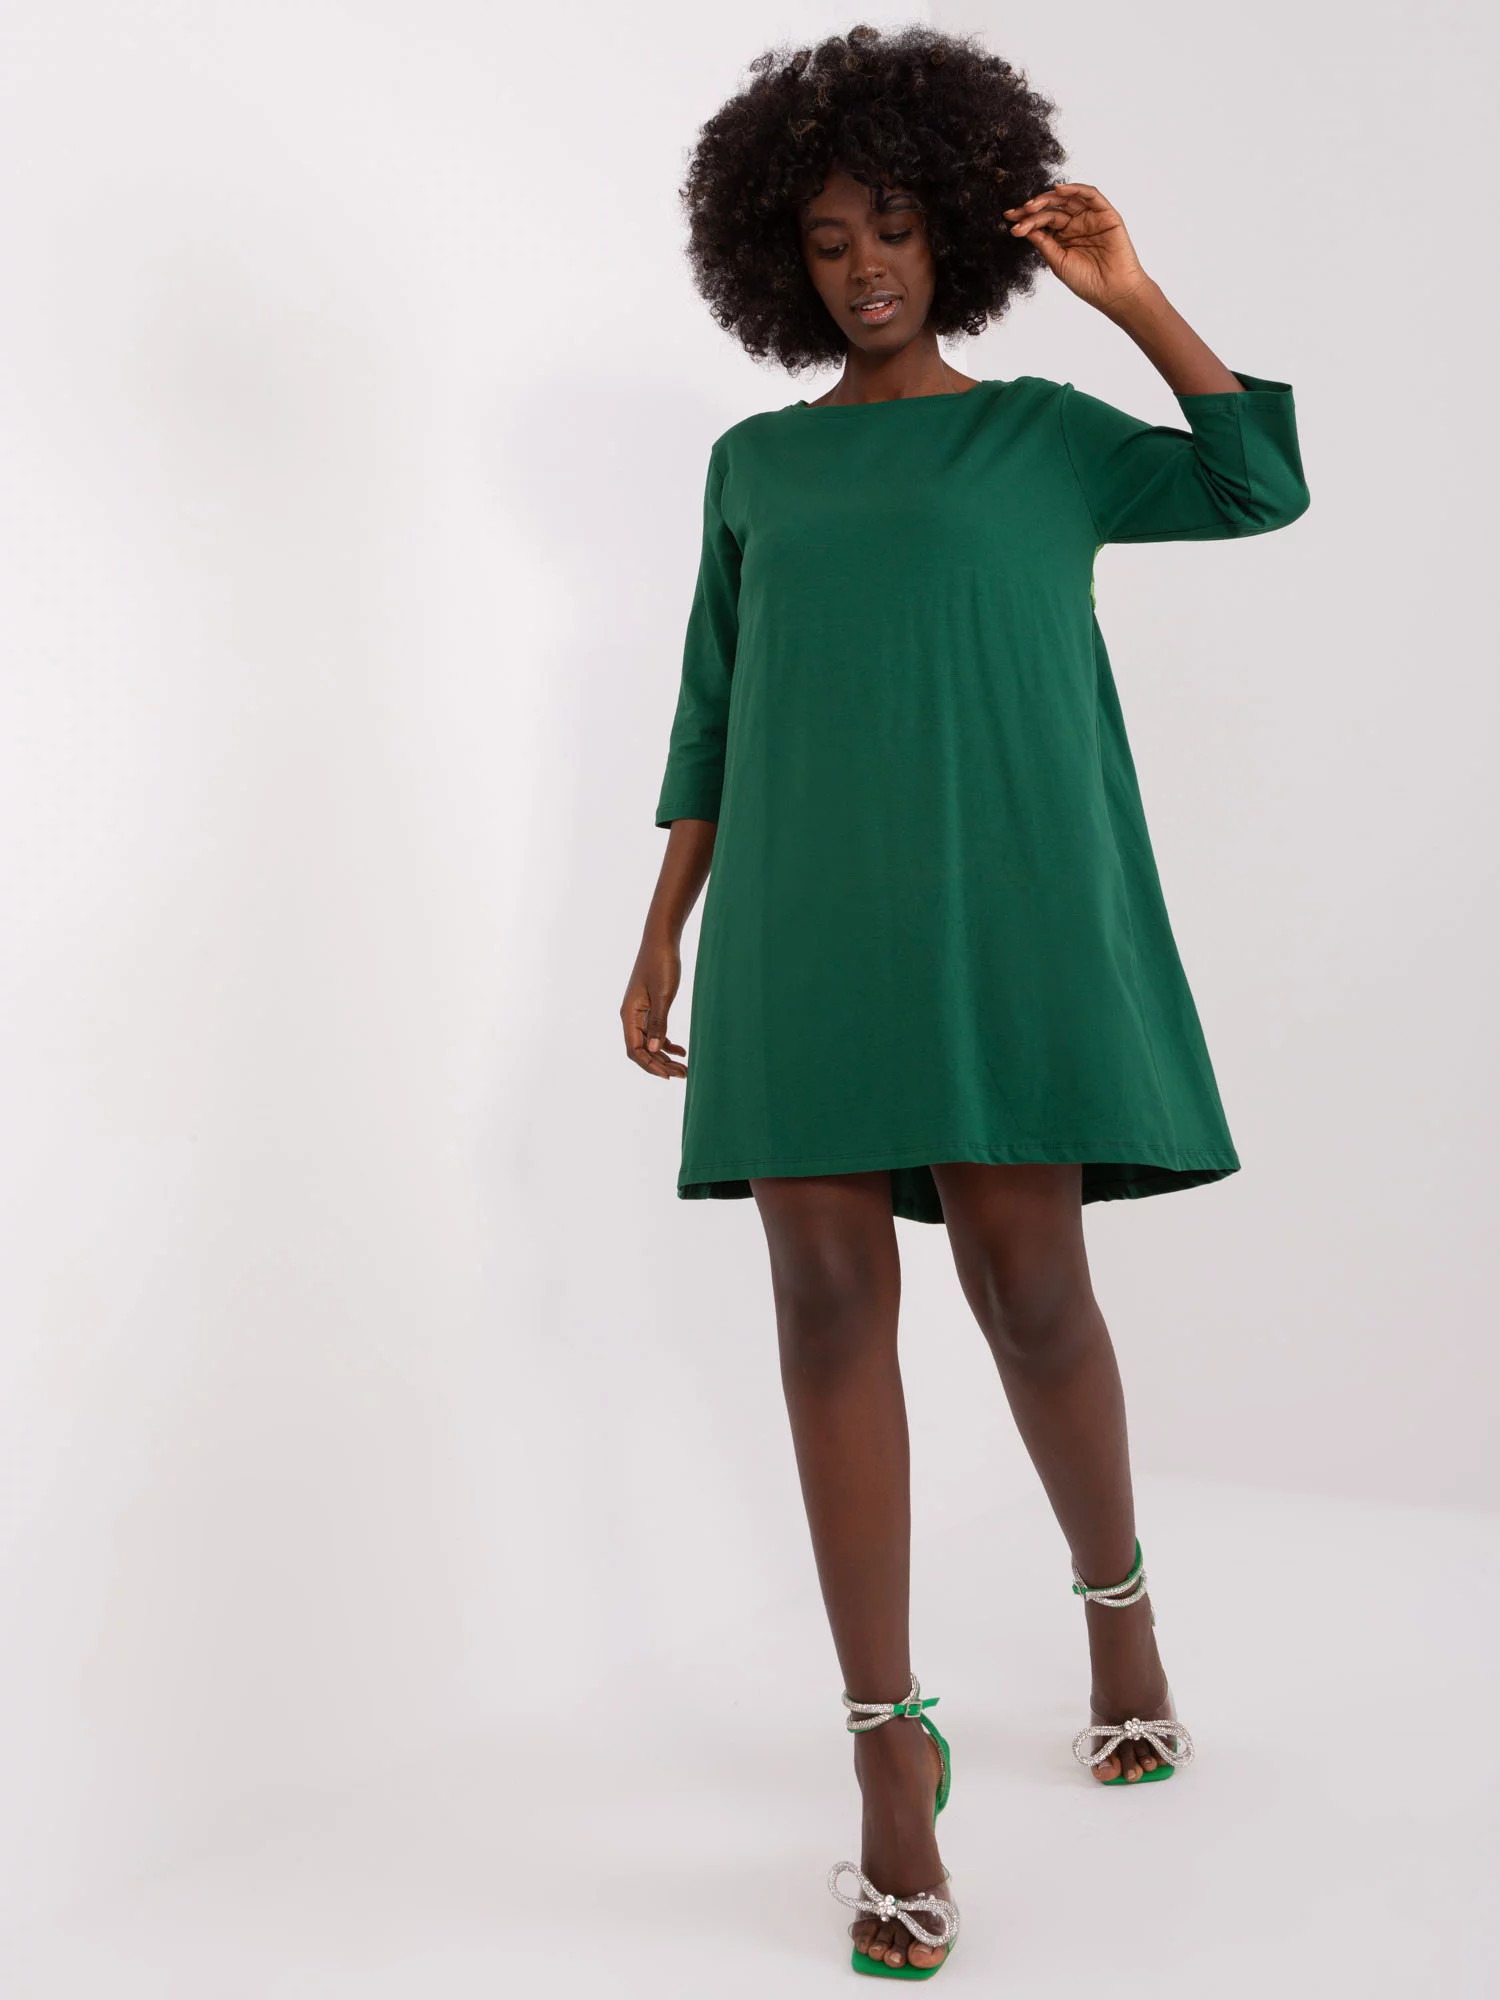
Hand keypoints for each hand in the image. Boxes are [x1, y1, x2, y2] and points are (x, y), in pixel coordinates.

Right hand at [622, 938, 686, 1078]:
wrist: (661, 940)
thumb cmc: (661, 964)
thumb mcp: (663, 995)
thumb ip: (658, 1023)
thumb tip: (652, 1050)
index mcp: (629, 1014)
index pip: (635, 1050)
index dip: (650, 1065)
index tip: (668, 1075)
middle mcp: (631, 1016)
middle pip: (642, 1050)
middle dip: (660, 1065)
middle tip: (683, 1074)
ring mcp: (640, 1012)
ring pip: (649, 1043)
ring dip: (664, 1057)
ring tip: (684, 1068)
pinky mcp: (649, 1007)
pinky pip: (655, 1032)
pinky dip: (666, 1043)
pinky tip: (681, 1050)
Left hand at [1003, 183, 1152, 316]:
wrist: (1114, 291)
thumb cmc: (1087, 282)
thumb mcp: (1058, 262)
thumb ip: (1044, 243)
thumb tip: (1024, 228)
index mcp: (1063, 237)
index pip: (1042, 222)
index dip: (1026, 219)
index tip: (1009, 220)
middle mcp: (1076, 224)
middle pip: (1052, 208)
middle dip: (1033, 208)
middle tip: (1019, 212)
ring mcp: (1090, 218)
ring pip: (1068, 199)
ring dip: (1049, 198)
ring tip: (1032, 204)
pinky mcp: (1106, 214)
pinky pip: (1090, 195)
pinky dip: (1075, 189)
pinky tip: (1058, 190)